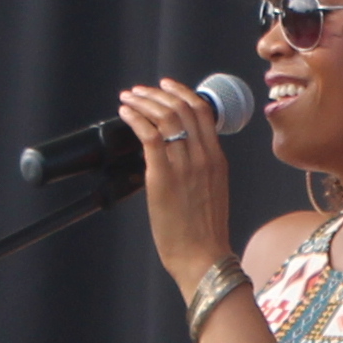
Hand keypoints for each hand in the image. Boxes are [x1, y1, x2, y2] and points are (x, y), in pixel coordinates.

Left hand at [116, 78, 240, 311]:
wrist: (203, 256)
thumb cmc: (203, 232)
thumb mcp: (212, 191)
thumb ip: (200, 169)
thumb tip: (180, 156)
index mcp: (216, 158)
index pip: (201, 112)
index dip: (181, 93)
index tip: (165, 86)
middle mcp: (203, 156)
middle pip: (181, 108)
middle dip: (157, 93)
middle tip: (140, 90)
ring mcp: (183, 165)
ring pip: (164, 117)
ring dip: (143, 102)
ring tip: (129, 98)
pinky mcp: (163, 176)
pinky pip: (148, 135)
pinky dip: (135, 118)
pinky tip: (125, 113)